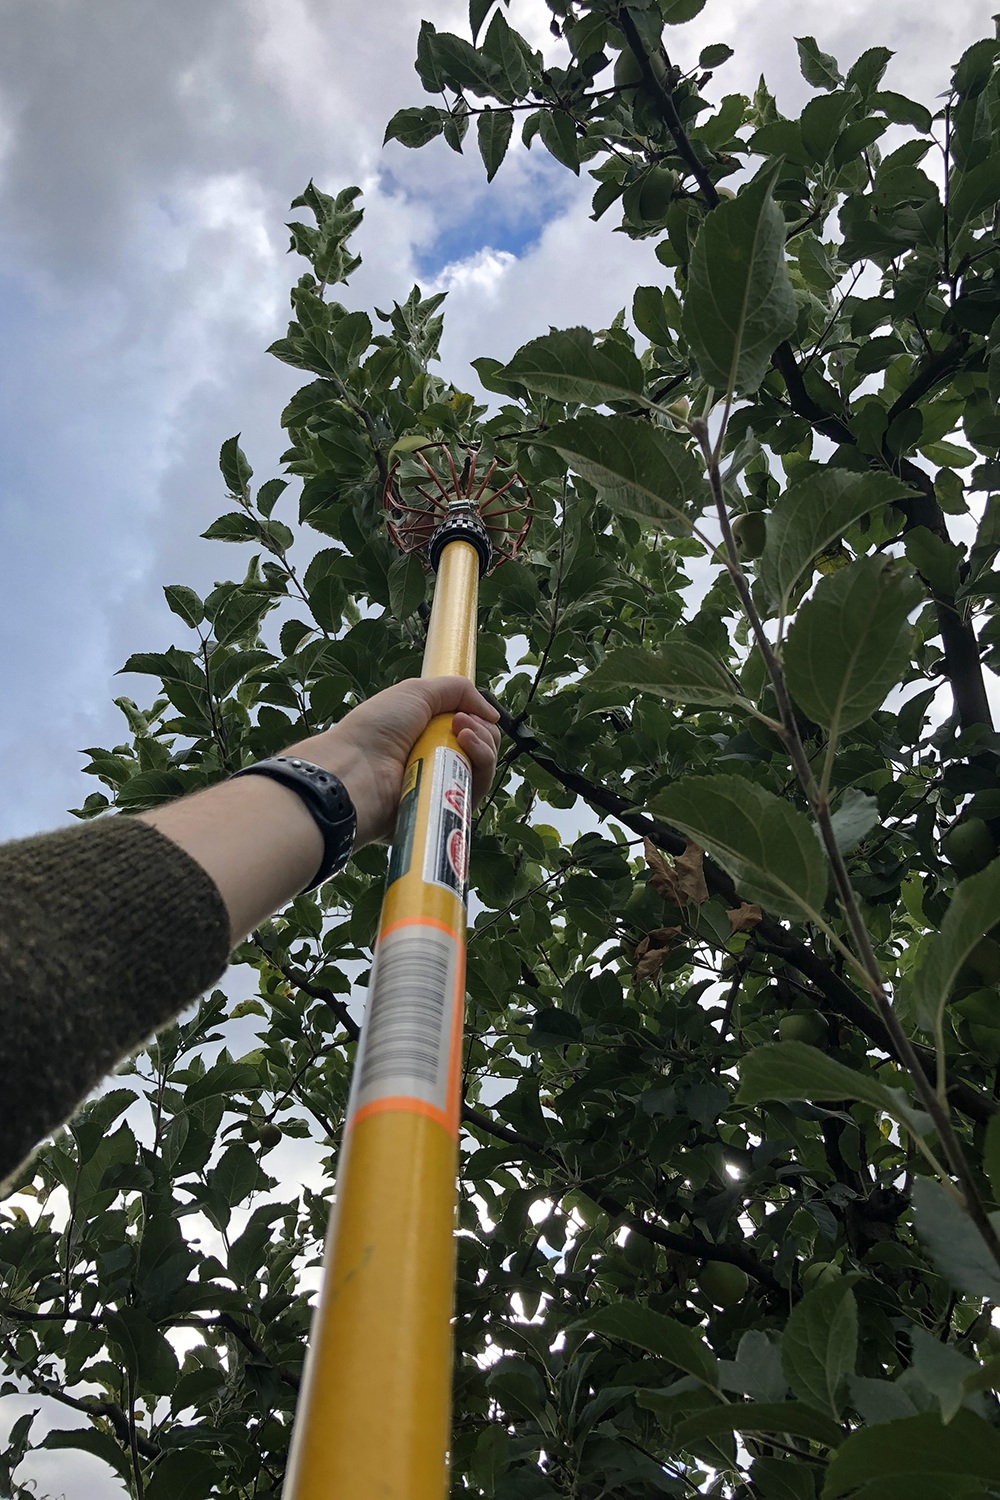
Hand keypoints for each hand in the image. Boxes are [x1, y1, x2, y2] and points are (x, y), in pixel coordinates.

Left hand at [284, 677, 501, 846]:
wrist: (356, 770)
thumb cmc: (378, 728)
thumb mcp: (416, 692)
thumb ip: (459, 691)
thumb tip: (493, 715)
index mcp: (425, 736)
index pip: (469, 730)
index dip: (475, 719)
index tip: (464, 714)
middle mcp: (434, 762)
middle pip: (481, 750)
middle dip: (481, 732)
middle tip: (460, 725)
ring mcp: (440, 788)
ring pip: (482, 770)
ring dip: (483, 747)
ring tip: (463, 736)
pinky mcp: (444, 812)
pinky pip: (475, 792)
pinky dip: (479, 768)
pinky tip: (466, 752)